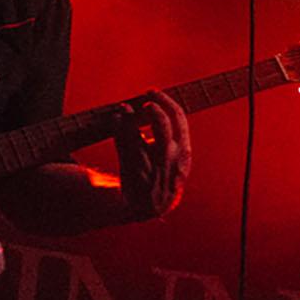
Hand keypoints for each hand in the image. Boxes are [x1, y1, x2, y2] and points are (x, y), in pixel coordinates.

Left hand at [112, 90, 191, 217]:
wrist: (148, 207)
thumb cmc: (161, 177)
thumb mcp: (172, 159)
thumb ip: (166, 136)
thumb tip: (154, 112)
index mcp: (184, 153)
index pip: (179, 120)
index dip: (166, 103)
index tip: (153, 93)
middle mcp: (171, 160)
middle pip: (164, 125)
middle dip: (154, 107)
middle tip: (145, 96)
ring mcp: (152, 167)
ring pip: (141, 137)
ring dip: (132, 118)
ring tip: (125, 108)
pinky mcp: (133, 172)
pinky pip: (125, 146)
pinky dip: (120, 129)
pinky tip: (116, 119)